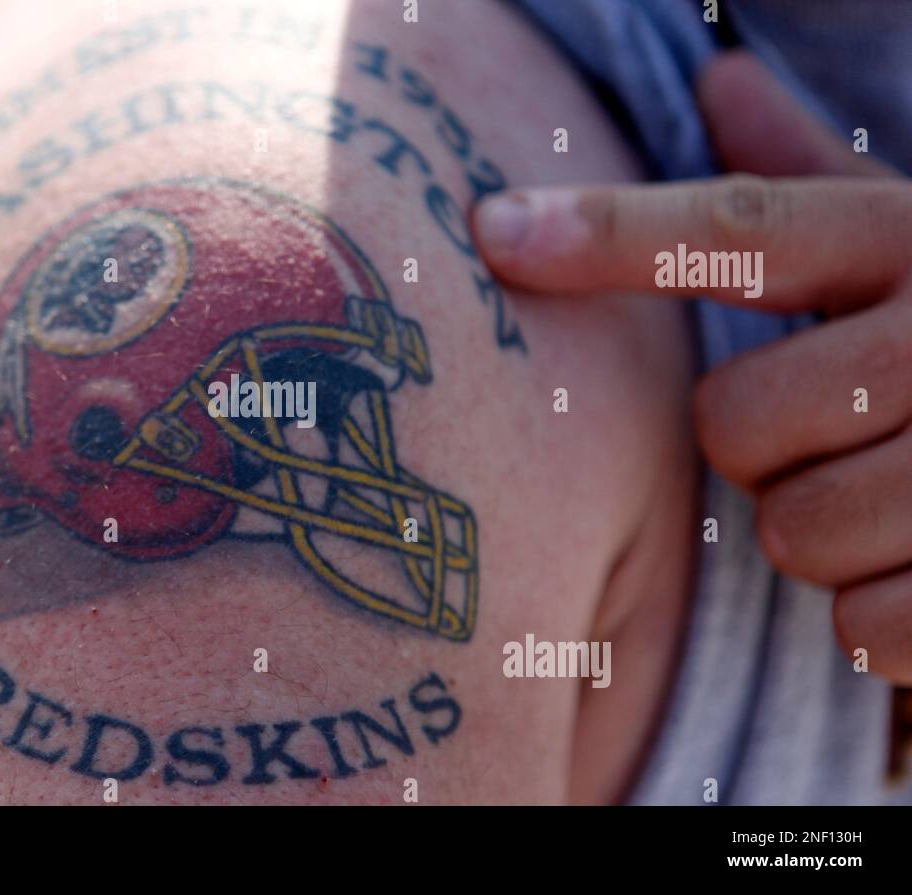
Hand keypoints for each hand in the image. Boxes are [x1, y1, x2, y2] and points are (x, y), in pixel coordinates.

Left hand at [469, 52, 911, 681]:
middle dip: (768, 451)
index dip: (608, 232)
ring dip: (827, 537)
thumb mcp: (910, 251)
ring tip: (903, 500)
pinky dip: (885, 617)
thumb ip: (809, 185)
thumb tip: (719, 79)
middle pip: (733, 425)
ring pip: (793, 534)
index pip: (741, 231)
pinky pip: (863, 626)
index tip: (494, 230)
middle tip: (844, 435)